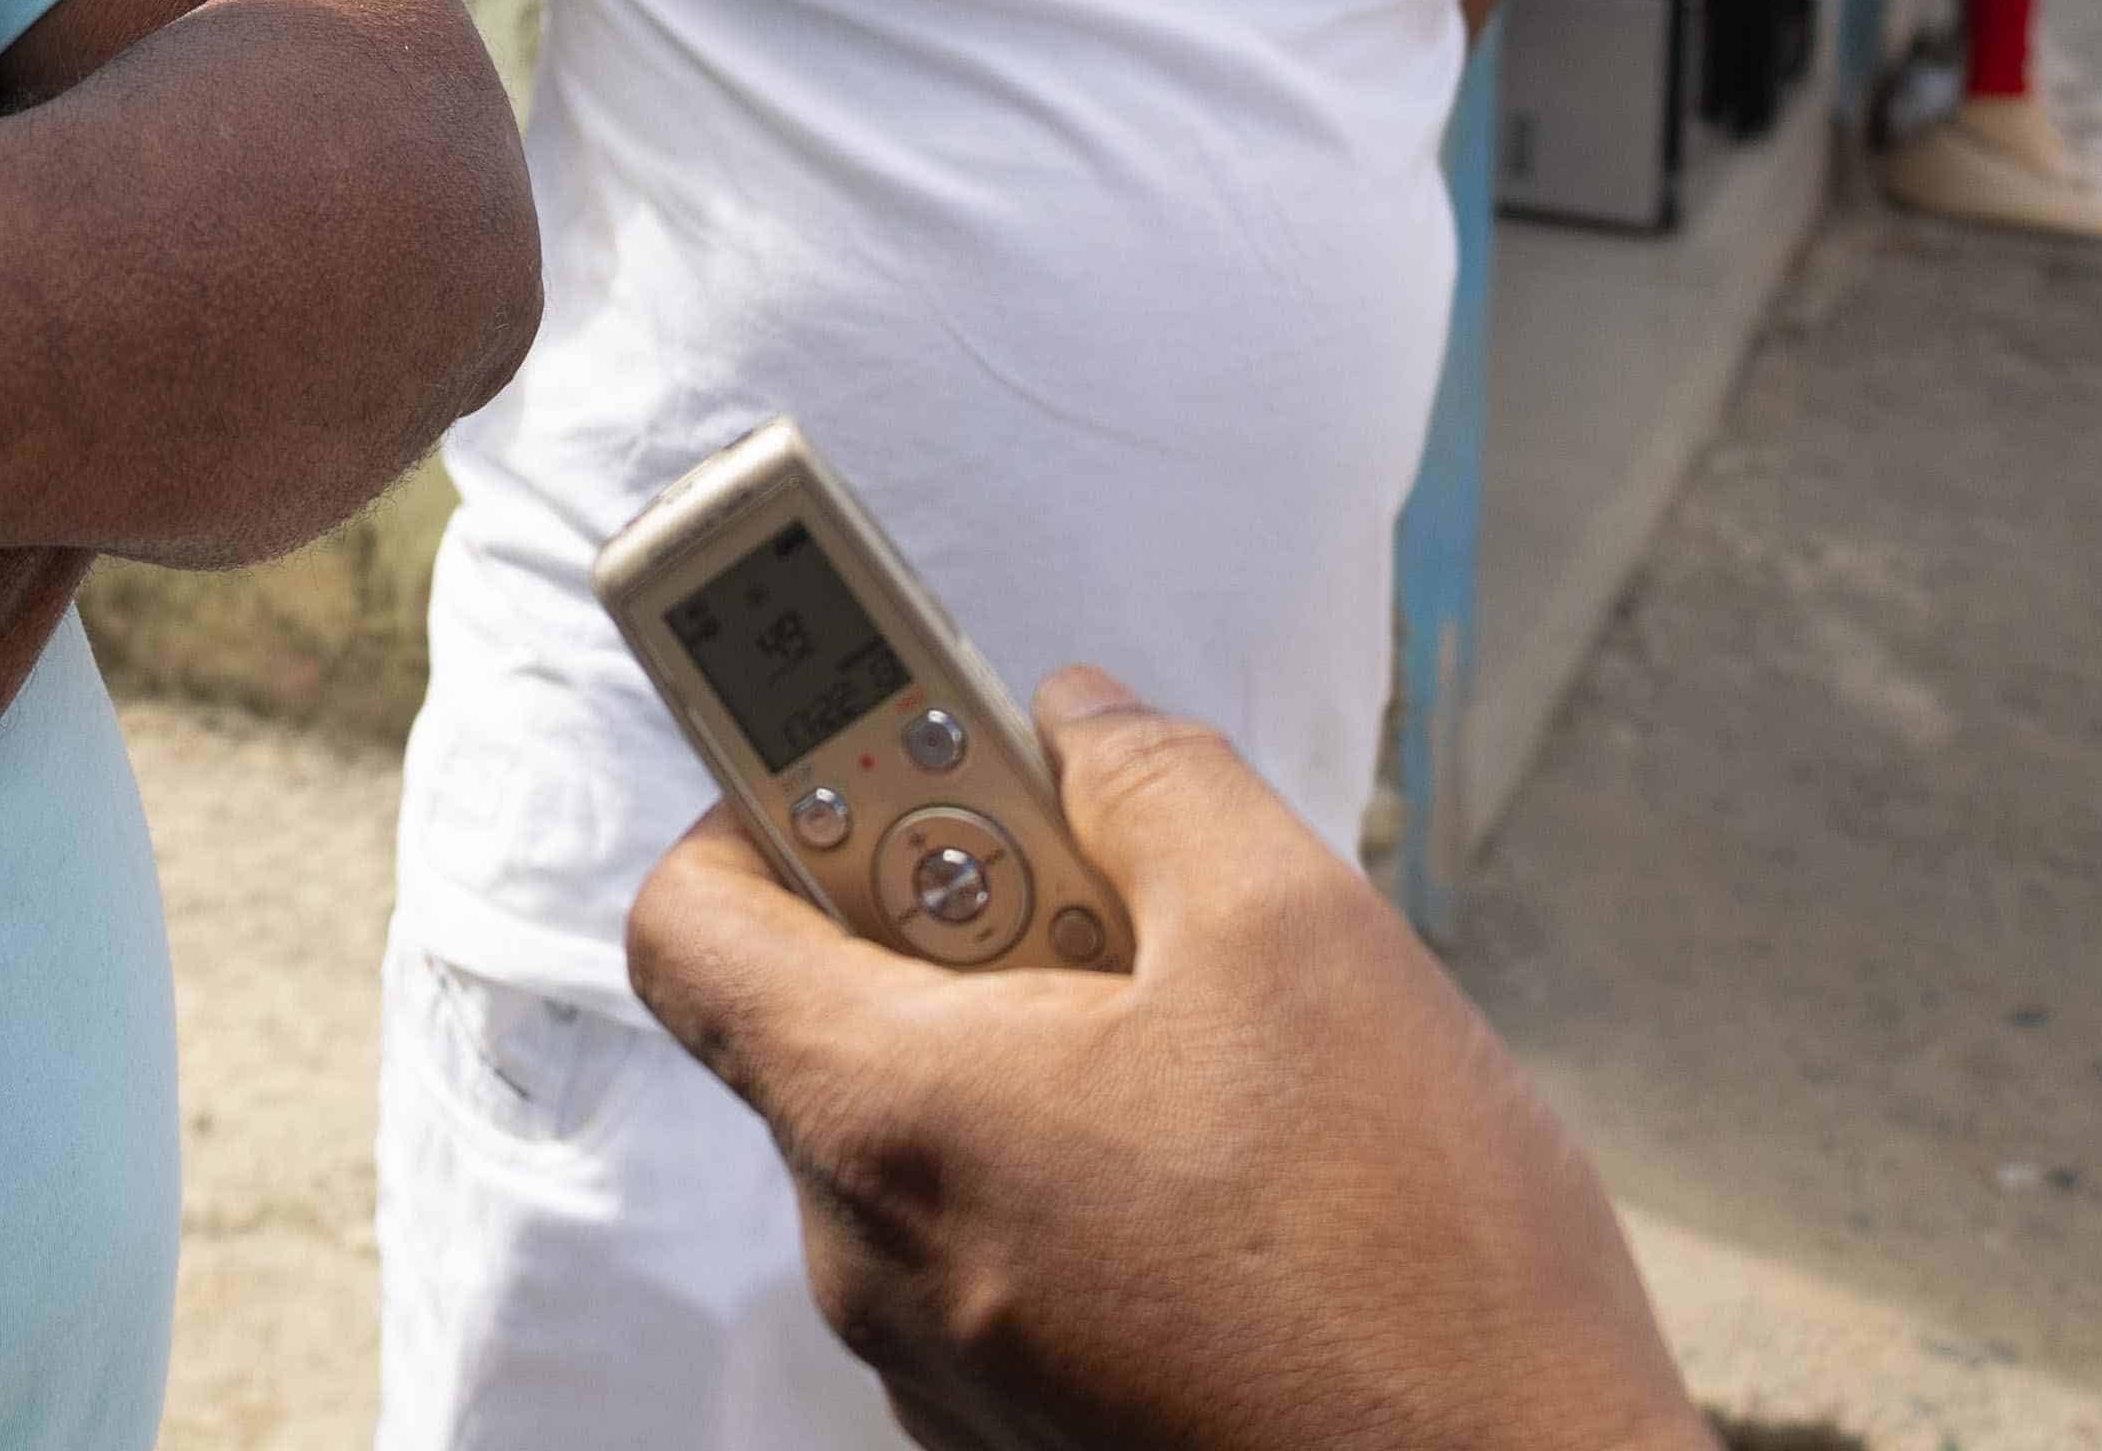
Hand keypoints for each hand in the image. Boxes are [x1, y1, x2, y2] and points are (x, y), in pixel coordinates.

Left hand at [623, 669, 1706, 1450]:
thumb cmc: (1413, 1261)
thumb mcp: (1297, 931)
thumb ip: (1150, 783)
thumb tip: (1073, 721)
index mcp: (888, 1116)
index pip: (689, 920)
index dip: (767, 801)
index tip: (898, 754)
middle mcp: (873, 1260)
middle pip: (832, 1014)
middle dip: (966, 917)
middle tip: (1127, 893)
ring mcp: (943, 1363)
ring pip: (935, 1130)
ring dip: (1044, 1049)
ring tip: (1221, 1051)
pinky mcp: (1024, 1424)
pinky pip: (1000, 1242)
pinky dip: (1079, 1170)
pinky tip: (1239, 1176)